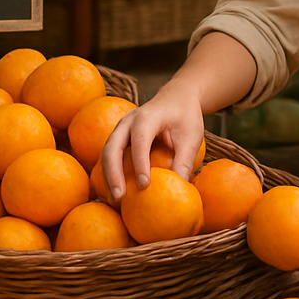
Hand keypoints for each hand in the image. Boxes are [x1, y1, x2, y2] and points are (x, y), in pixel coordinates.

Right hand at [98, 81, 205, 199]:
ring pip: (106, 152)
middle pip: (112, 147)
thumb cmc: (185, 117)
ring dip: (108, 176)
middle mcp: (128, 122)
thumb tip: (179, 187)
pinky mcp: (119, 138)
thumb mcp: (191, 137)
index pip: (140, 140)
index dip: (140, 163)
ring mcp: (120, 129)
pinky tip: (116, 192)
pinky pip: (110, 156)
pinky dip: (110, 173)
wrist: (176, 98)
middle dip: (113, 173)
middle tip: (119, 197)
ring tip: (115, 199)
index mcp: (147, 117)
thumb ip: (185, 160)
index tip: (145, 185)